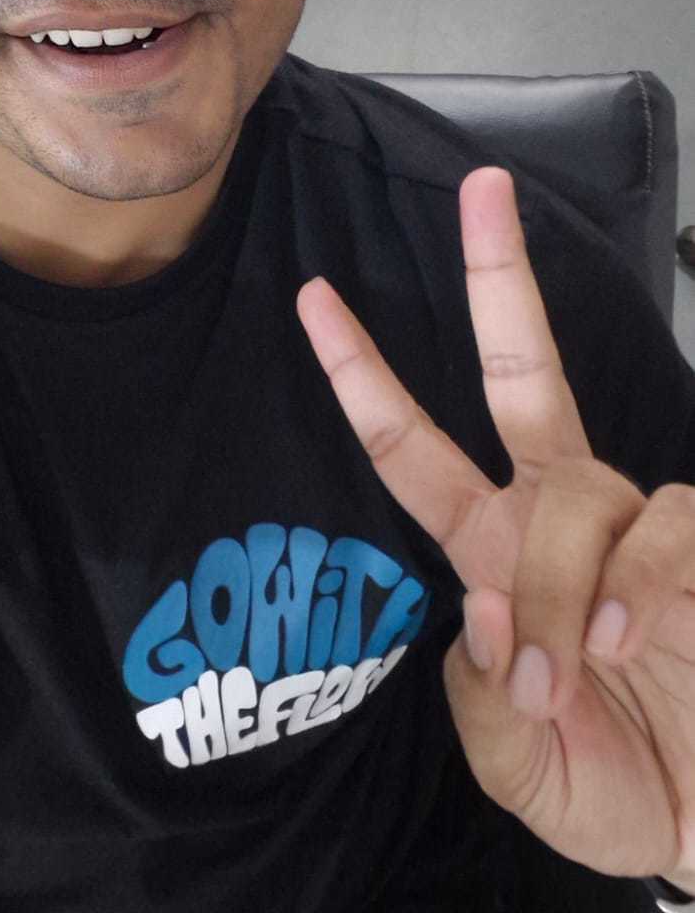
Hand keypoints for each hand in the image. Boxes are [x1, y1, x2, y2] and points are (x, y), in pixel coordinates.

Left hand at [296, 166, 694, 883]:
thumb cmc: (606, 783)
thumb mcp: (518, 766)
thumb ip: (486, 700)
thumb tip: (481, 605)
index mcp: (492, 549)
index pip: (413, 450)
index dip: (363, 377)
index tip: (313, 298)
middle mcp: (558, 517)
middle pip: (524, 373)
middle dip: (500, 280)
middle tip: (484, 189)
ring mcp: (634, 526)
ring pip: (579, 491)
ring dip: (558, 583)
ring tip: (572, 668)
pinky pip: (664, 526)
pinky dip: (636, 580)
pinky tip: (629, 634)